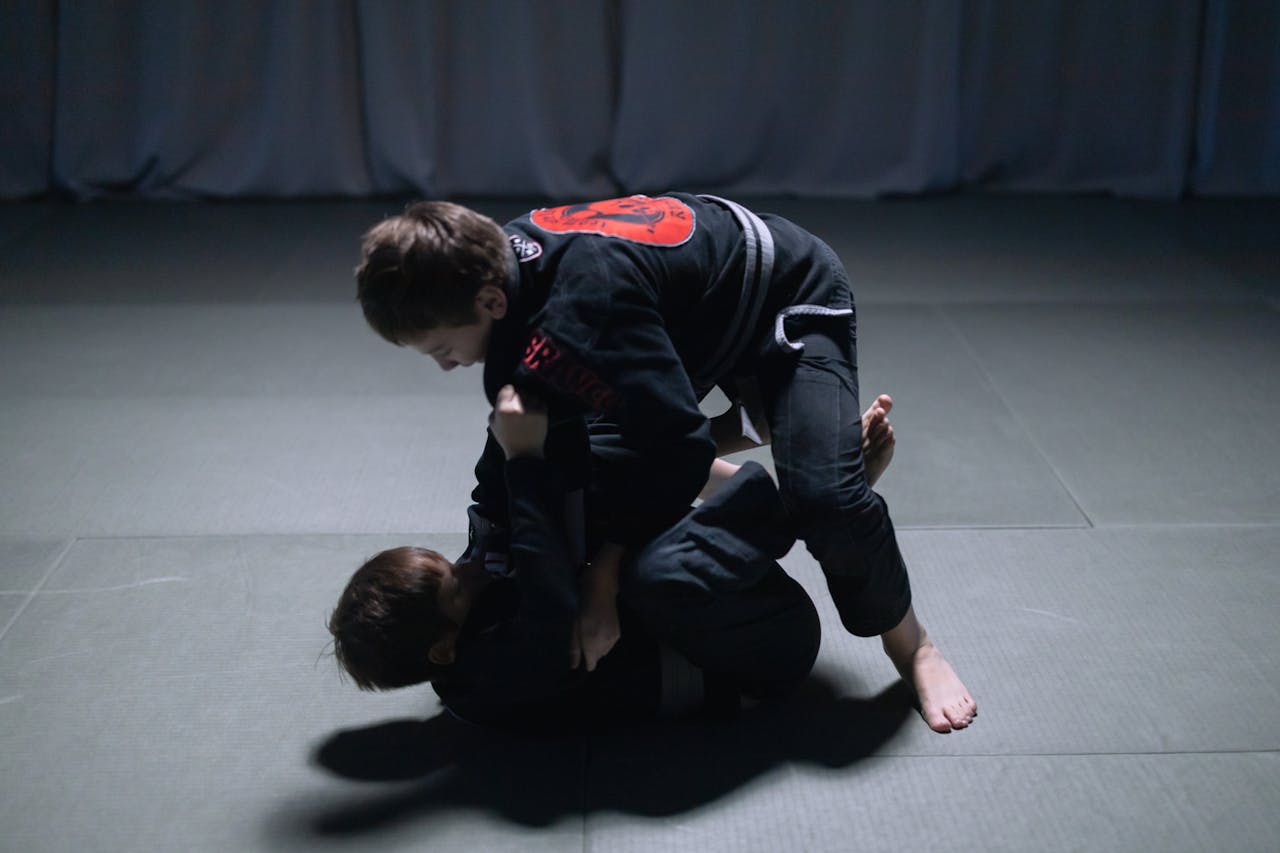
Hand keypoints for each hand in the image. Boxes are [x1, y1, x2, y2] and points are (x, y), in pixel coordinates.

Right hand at [490, 384, 547, 458]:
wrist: (524, 452)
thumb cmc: (507, 438)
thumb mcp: (493, 424)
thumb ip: (495, 408)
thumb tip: (503, 396)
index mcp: (503, 409)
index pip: (507, 389)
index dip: (508, 393)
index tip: (510, 397)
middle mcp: (517, 407)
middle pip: (520, 391)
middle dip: (519, 397)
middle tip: (519, 405)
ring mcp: (531, 410)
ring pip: (531, 395)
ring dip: (529, 400)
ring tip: (527, 410)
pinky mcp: (542, 413)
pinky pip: (540, 402)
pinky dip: (538, 405)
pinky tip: (534, 413)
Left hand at [570, 545, 623, 670]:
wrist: (601, 588)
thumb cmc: (583, 605)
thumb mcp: (575, 626)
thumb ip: (575, 647)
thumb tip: (574, 667)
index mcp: (592, 639)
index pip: (591, 663)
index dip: (585, 663)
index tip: (581, 657)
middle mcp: (605, 642)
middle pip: (597, 657)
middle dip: (590, 652)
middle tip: (584, 635)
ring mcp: (614, 638)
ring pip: (604, 651)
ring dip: (597, 646)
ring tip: (592, 630)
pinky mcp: (618, 634)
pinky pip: (609, 645)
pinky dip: (603, 641)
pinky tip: (600, 628)